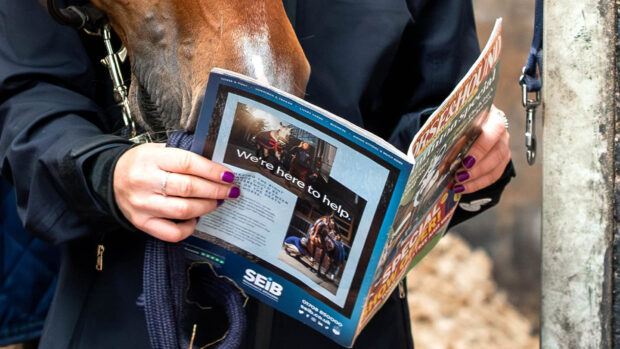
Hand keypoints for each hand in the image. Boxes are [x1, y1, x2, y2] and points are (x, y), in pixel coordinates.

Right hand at [113, 143, 238, 241]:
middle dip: (216, 190)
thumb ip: (183, 157)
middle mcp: (146, 181)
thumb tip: (217, 168)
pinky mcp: (142, 222)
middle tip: (230, 190)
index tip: (229, 176)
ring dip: (207, 206)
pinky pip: (172, 232)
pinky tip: (195, 218)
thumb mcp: (158, 150)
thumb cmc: (141, 163)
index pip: (188, 163)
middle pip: (189, 188)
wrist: (109, 179)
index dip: (212, 170)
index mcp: (152, 158)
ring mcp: (143, 205)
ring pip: (184, 210)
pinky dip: (189, 228)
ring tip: (217, 202)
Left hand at [454, 105, 510, 193]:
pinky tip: (463, 188)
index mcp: (491, 115)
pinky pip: (493, 175)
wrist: (466, 124)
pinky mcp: (501, 160)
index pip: (494, 129)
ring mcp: (503, 146)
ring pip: (497, 165)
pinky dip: (477, 184)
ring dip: (477, 177)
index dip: (482, 147)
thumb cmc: (459, 122)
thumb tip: (436, 149)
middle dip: (478, 167)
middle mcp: (501, 131)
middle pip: (497, 151)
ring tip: (458, 182)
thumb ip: (450, 131)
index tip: (466, 161)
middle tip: (459, 175)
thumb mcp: (454, 121)